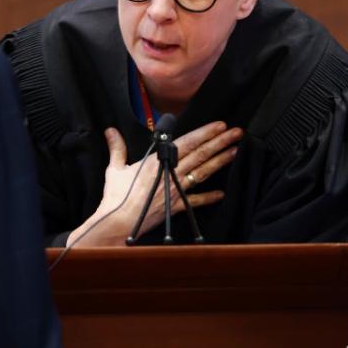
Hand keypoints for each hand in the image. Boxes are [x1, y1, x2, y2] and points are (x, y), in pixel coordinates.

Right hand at [67, 121, 241, 245]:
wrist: (118, 223)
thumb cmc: (116, 196)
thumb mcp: (115, 169)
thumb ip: (117, 148)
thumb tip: (110, 131)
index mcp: (157, 161)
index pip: (187, 142)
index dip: (205, 133)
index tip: (220, 125)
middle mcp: (171, 174)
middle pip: (200, 155)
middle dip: (220, 142)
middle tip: (237, 132)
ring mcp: (176, 190)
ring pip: (203, 172)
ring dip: (220, 161)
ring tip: (235, 151)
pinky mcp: (177, 206)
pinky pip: (196, 200)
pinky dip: (209, 197)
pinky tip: (222, 193)